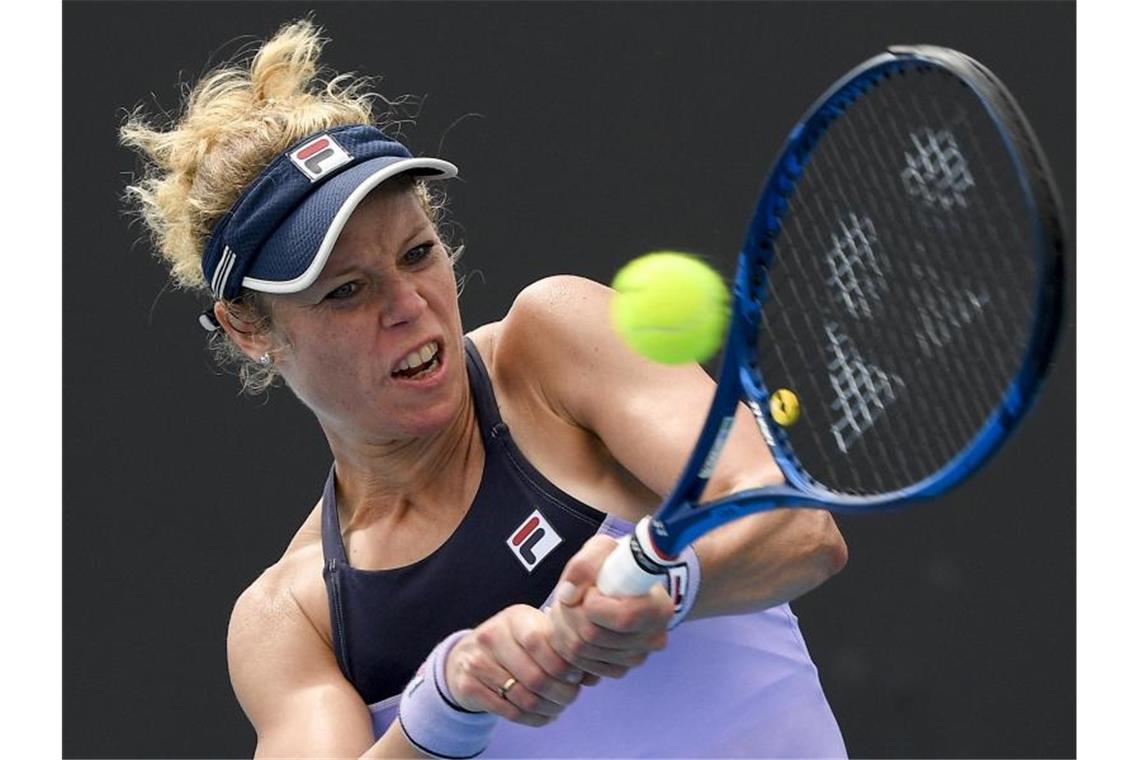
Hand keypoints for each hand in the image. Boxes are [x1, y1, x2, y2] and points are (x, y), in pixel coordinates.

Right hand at [444, 605, 584, 726]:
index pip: (541, 642)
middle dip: (561, 692)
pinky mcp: (468, 686)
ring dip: (548, 708)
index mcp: (514, 618)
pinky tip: (543, 715)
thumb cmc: (514, 644)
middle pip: (535, 676)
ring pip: (523, 697)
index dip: (563, 664)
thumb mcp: (535, 632)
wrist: (467, 655)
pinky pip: (508, 711)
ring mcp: (477, 661)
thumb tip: (594, 674)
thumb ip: (563, 648)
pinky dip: (532, 719)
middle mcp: (492, 636)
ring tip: (558, 707)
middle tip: (571, 696)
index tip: (576, 675)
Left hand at [547, 535, 673, 678]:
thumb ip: (585, 565)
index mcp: (658, 608)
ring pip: (580, 653)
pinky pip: (580, 666)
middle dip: (568, 614)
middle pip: (592, 638)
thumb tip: (568, 595)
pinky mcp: (618, 668)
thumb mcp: (603, 548)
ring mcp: (636, 657)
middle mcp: (652, 638)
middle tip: (570, 597)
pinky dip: (567, 646)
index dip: (593, 603)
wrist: (628, 582)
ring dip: (563, 629)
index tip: (591, 589)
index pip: (621, 618)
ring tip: (569, 609)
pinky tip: (572, 626)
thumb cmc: (618, 564)